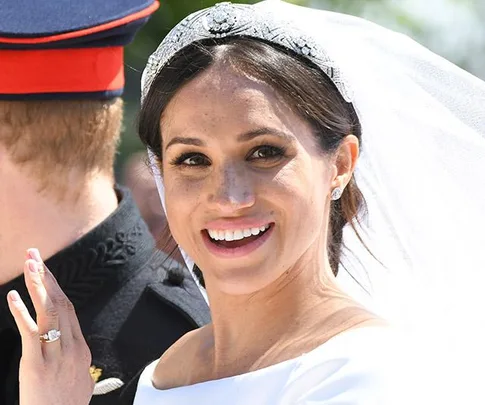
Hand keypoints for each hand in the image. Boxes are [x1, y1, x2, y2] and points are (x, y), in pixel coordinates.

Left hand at [7, 248, 93, 404]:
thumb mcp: (82, 383)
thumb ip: (80, 364)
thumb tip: (78, 354)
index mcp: (82, 349)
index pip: (70, 310)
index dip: (56, 288)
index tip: (45, 271)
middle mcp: (72, 347)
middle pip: (61, 303)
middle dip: (47, 276)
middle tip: (35, 255)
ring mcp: (56, 355)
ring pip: (49, 312)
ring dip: (37, 285)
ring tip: (28, 263)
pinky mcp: (36, 365)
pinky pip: (30, 333)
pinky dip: (21, 312)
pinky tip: (12, 297)